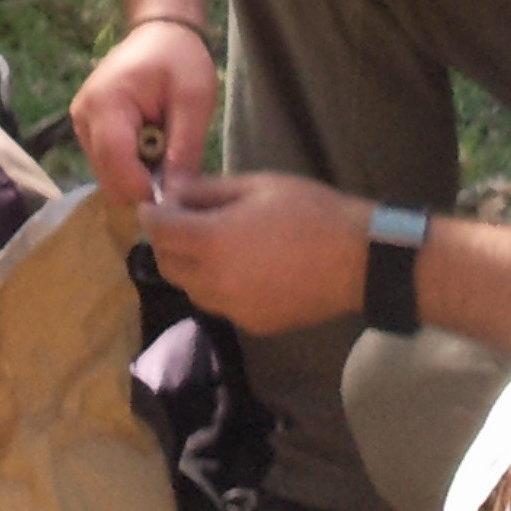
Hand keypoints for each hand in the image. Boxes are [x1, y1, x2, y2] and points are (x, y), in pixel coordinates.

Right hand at [69, 21, 218, 206]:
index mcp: (106, 103)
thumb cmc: (180, 59)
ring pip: (107, 176)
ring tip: (164, 150)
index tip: (175, 197)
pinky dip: (131, 167)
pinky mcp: (86, 130)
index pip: (116, 163)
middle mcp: (83, 117)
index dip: (143, 188)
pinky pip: (108, 165)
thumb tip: (174, 199)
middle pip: (108, 176)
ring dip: (137, 176)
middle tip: (175, 168)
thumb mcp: (194, 100)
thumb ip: (184, 149)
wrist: (160, 32)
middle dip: (142, 184)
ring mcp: (80, 124)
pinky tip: (151, 147)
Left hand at [137, 173, 372, 335]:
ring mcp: (233, 308)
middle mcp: (215, 281)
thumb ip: (208, 190)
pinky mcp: (252, 325)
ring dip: (189, 267)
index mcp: (212, 241)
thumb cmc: (311, 211)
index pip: (159, 231)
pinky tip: (242, 268)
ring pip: (191, 289)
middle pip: (167, 264)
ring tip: (213, 244)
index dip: (151, 215)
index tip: (152, 205)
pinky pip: (219, 304)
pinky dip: (217, 286)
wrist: (359, 260)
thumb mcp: (258, 186)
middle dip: (166, 242)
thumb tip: (173, 191)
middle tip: (181, 222)